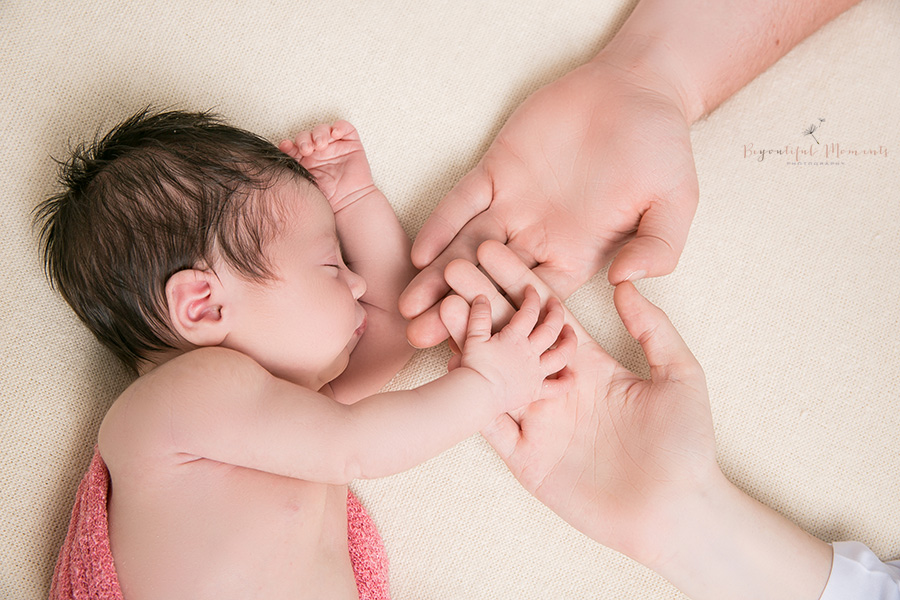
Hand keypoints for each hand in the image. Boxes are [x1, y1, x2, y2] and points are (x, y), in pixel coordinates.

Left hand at [279, 120, 375, 211]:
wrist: (349, 204)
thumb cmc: (328, 199)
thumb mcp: (303, 184)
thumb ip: (291, 170)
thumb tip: (274, 160)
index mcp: (305, 161)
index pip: (293, 146)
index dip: (289, 144)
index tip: (286, 147)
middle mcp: (318, 153)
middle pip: (306, 135)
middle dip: (304, 139)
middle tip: (306, 150)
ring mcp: (334, 147)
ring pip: (323, 129)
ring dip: (319, 133)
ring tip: (320, 144)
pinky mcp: (351, 144)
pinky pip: (344, 127)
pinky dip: (339, 127)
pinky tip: (335, 134)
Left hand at [400, 58, 698, 347]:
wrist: (636, 90)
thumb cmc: (662, 147)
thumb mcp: (675, 200)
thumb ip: (658, 245)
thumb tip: (628, 281)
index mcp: (577, 256)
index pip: (537, 301)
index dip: (511, 330)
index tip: (484, 357)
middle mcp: (539, 237)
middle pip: (492, 284)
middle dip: (459, 312)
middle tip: (423, 341)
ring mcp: (514, 204)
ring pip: (468, 248)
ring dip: (438, 277)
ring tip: (408, 309)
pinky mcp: (498, 170)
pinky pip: (464, 201)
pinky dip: (443, 224)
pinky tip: (420, 251)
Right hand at [440, 241, 715, 565]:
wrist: (677, 512)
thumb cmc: (686, 446)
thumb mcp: (679, 375)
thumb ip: (653, 329)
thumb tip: (627, 283)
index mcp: (588, 363)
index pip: (544, 314)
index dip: (517, 280)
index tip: (491, 248)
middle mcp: (557, 387)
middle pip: (511, 336)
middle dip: (480, 301)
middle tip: (451, 268)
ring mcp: (539, 422)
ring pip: (494, 375)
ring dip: (468, 341)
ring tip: (441, 307)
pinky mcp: (526, 457)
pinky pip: (491, 423)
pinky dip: (470, 397)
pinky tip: (452, 365)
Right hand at [455, 286, 575, 413]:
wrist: (477, 395)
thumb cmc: (474, 367)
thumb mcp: (473, 337)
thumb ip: (479, 316)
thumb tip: (481, 297)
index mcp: (515, 338)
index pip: (529, 311)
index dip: (532, 298)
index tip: (531, 290)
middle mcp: (530, 352)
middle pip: (550, 329)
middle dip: (556, 313)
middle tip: (555, 304)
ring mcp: (535, 372)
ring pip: (561, 354)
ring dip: (568, 342)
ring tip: (570, 333)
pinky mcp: (535, 390)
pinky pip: (556, 387)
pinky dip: (565, 381)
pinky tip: (570, 375)